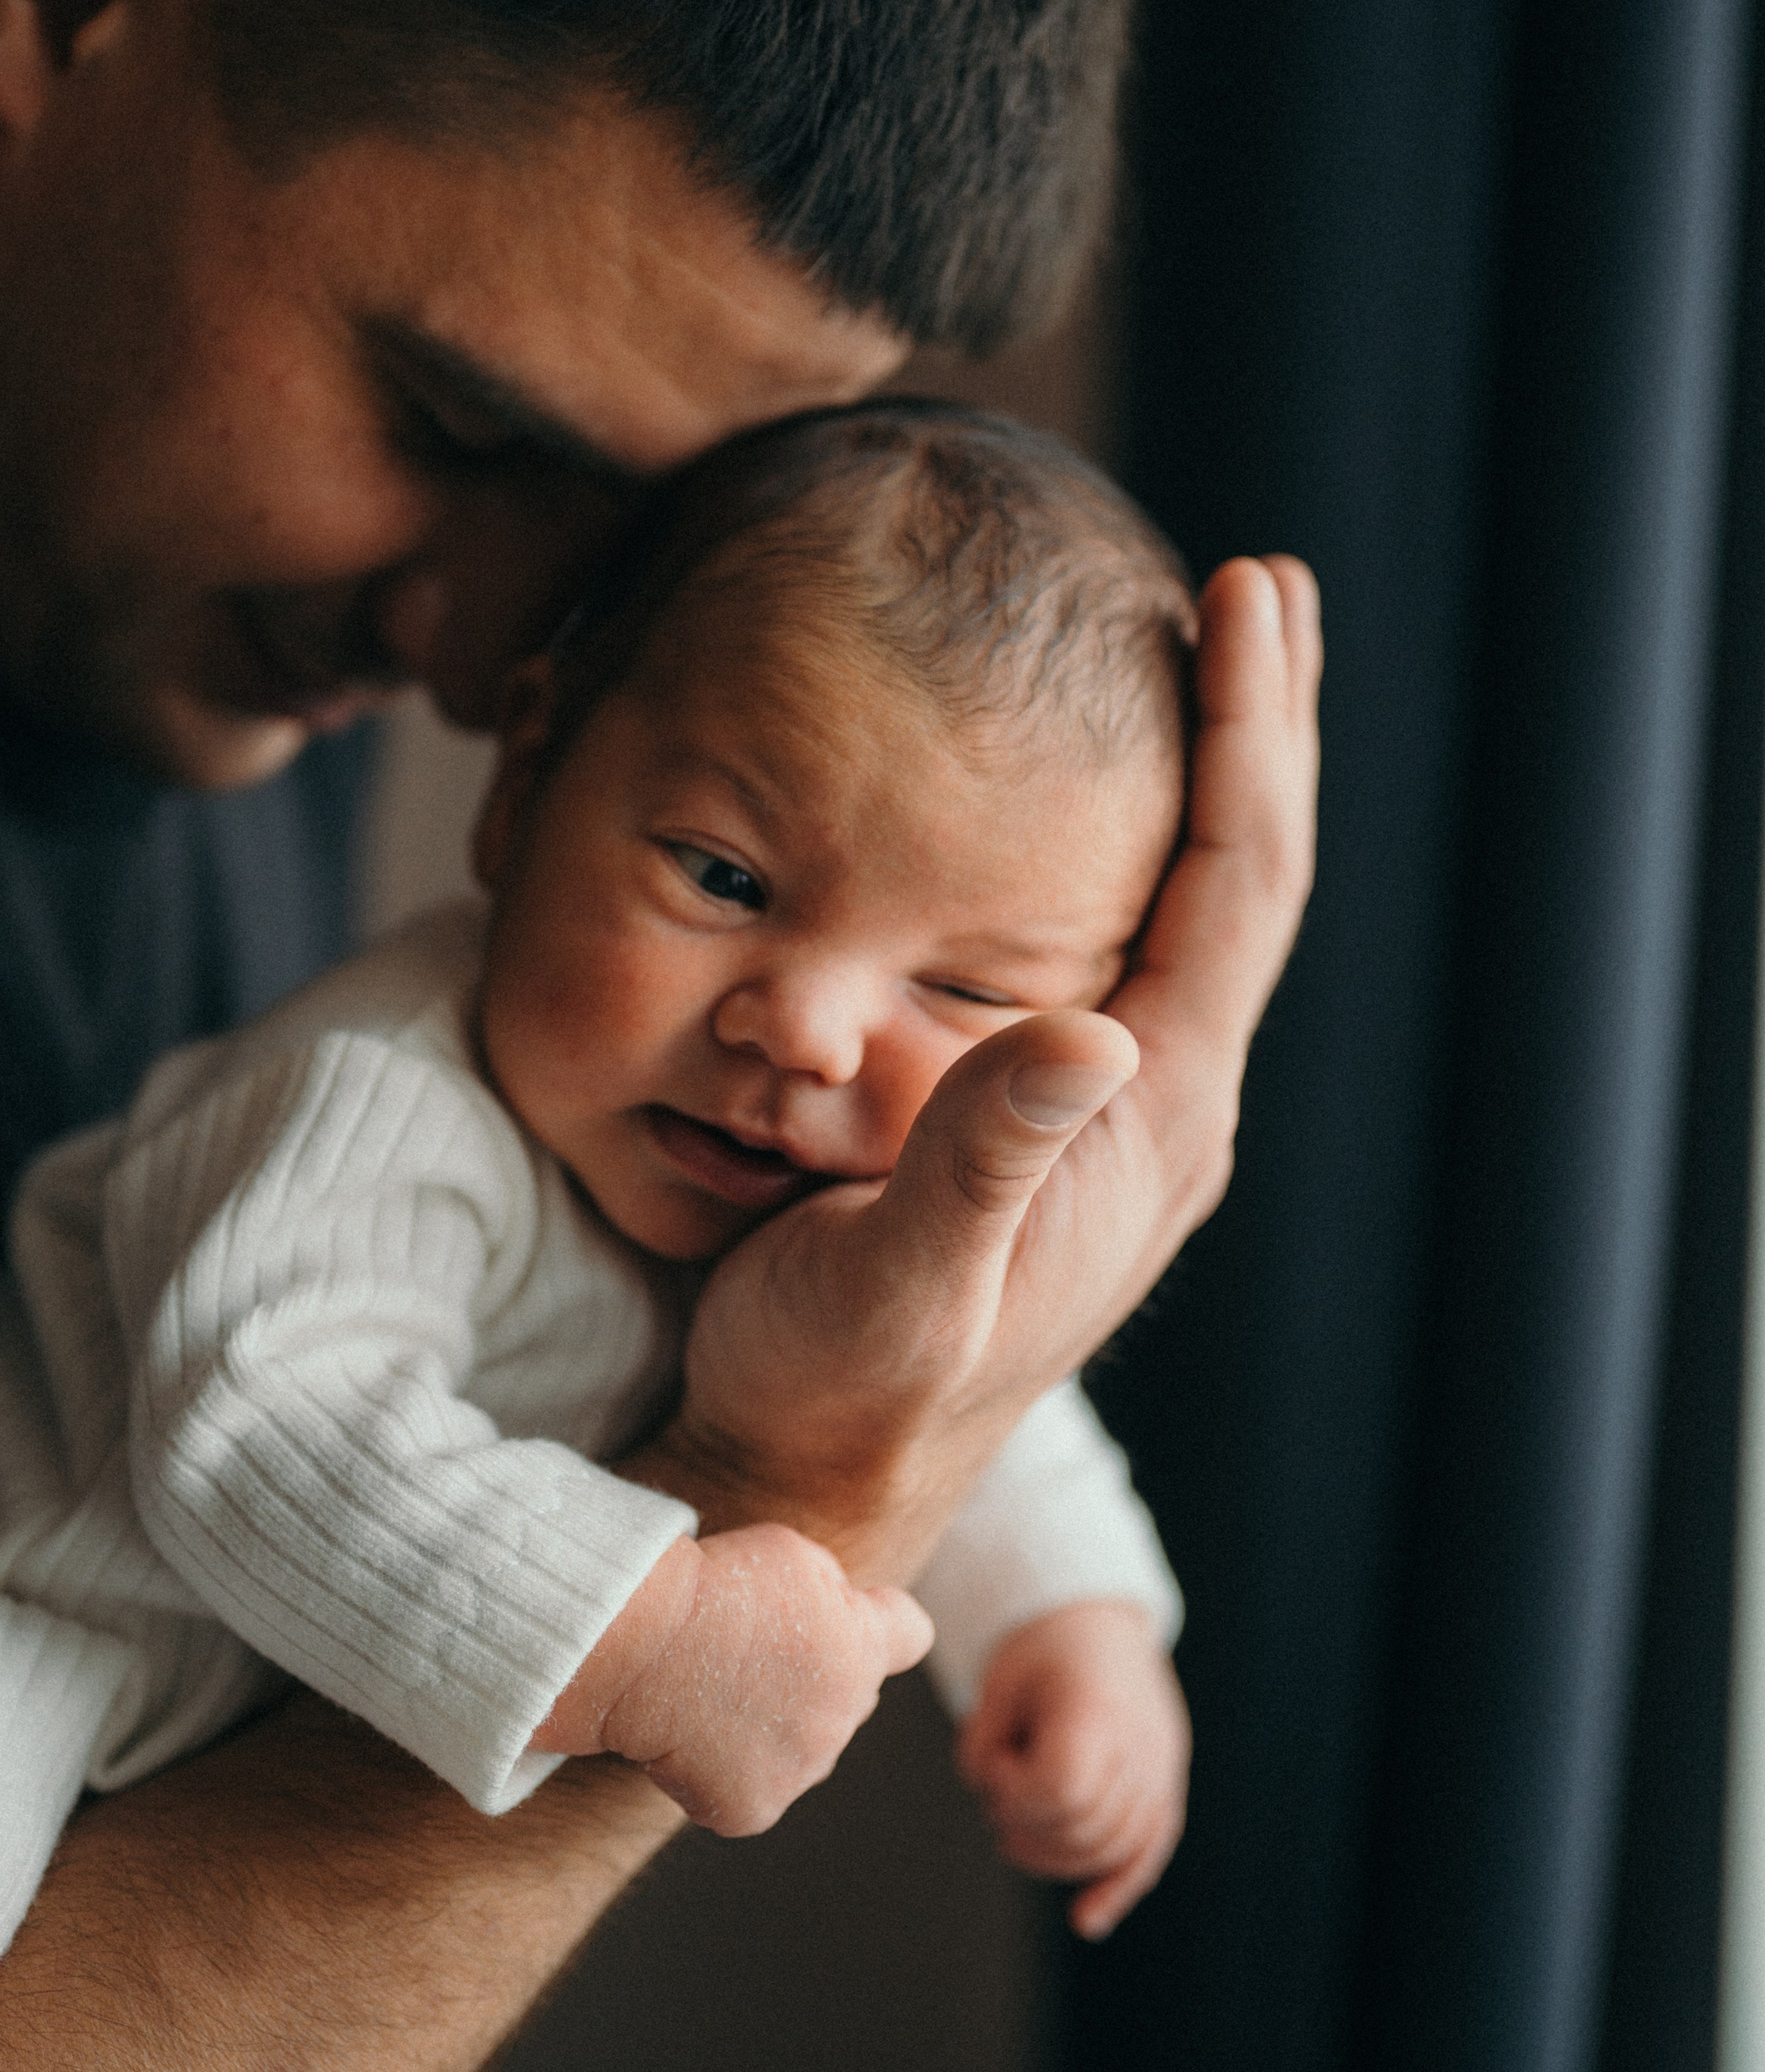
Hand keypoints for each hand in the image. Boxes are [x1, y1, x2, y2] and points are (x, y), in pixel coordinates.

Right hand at [530, 1529, 932, 1835]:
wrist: (639, 1646)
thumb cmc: (712, 1588)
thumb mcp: (794, 1556)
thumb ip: (838, 1591)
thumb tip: (847, 1618)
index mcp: (863, 1649)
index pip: (911, 1635)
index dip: (882, 1624)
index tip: (850, 1621)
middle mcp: (844, 1718)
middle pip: (849, 1697)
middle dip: (818, 1678)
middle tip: (751, 1654)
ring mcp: (800, 1771)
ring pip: (802, 1748)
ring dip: (774, 1727)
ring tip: (715, 1690)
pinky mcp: (752, 1809)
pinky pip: (752, 1789)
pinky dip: (725, 1769)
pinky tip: (694, 1734)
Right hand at [657, 558, 1320, 1577]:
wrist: (804, 1482)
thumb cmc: (836, 1386)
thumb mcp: (902, 1274)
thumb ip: (988, 1156)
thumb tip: (1099, 1033)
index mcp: (1148, 1124)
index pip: (1236, 890)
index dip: (1253, 736)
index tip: (1255, 593)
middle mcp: (1158, 1114)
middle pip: (1242, 885)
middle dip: (1260, 729)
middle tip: (1267, 589)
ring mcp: (1117, 1124)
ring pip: (1195, 916)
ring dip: (1211, 784)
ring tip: (1214, 663)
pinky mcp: (1059, 1132)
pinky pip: (1132, 952)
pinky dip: (1139, 852)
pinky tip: (1106, 815)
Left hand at [957, 1599, 1190, 1937]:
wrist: (1099, 1624)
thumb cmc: (1041, 1653)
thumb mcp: (996, 1685)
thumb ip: (982, 1746)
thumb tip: (991, 1798)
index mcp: (1097, 1709)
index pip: (1062, 1788)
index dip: (1016, 1792)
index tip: (998, 1763)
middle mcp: (1140, 1745)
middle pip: (1085, 1825)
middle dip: (1029, 1827)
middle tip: (1000, 1797)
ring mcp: (1160, 1770)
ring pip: (1112, 1849)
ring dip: (1058, 1857)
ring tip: (1017, 1832)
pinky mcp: (1167, 1789)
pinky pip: (1148, 1854)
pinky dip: (1116, 1889)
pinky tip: (1086, 1921)